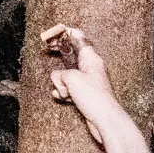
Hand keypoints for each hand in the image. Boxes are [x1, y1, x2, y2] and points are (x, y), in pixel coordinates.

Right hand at [40, 23, 124, 148]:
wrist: (105, 121)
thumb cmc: (94, 98)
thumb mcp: (71, 78)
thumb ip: (60, 73)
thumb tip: (58, 80)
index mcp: (91, 58)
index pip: (79, 37)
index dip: (66, 32)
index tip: (53, 31)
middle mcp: (91, 68)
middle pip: (71, 55)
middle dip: (59, 55)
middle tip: (48, 49)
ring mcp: (88, 81)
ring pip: (66, 74)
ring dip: (60, 82)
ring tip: (64, 90)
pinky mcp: (85, 95)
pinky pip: (68, 89)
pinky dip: (63, 92)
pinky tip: (62, 97)